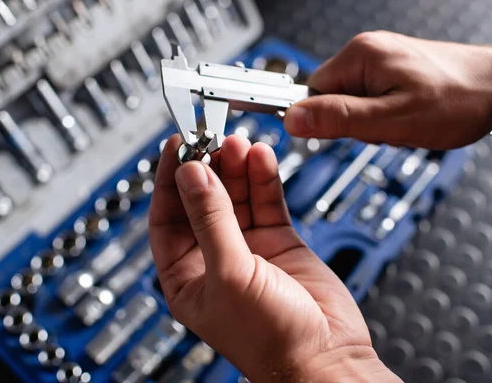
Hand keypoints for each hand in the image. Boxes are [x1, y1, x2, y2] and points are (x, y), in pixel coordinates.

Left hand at [149, 134, 399, 382]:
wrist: (324, 355)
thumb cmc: (269, 337)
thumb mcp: (228, 274)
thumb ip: (210, 220)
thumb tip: (191, 175)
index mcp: (185, 275)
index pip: (167, 216)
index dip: (171, 180)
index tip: (176, 145)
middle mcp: (213, 258)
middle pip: (203, 200)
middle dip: (207, 167)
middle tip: (212, 136)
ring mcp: (248, 247)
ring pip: (236, 196)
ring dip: (235, 167)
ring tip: (238, 142)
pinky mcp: (279, 240)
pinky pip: (267, 200)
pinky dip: (264, 178)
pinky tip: (260, 157)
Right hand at [284, 30, 491, 148]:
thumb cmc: (458, 99)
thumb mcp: (391, 120)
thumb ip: (339, 119)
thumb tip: (294, 119)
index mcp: (360, 56)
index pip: (312, 92)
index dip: (329, 119)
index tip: (355, 129)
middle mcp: (368, 52)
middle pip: (335, 100)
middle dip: (360, 124)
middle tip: (392, 126)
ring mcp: (383, 61)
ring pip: (356, 105)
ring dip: (377, 124)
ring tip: (408, 122)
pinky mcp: (396, 72)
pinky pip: (375, 101)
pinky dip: (389, 117)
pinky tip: (412, 118)